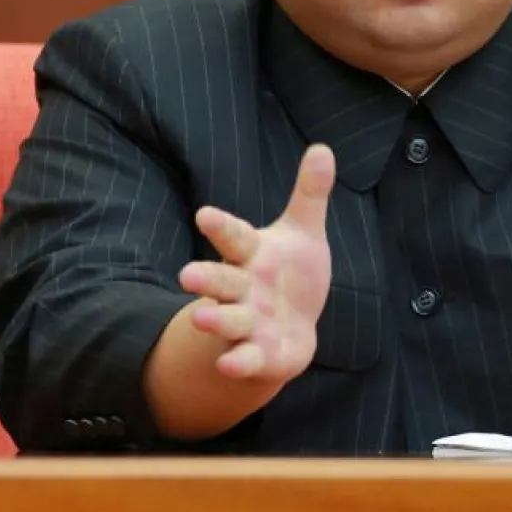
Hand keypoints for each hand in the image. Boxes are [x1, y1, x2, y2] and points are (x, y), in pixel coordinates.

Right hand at [177, 144, 334, 382]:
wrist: (289, 329)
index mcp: (252, 254)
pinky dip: (238, 362)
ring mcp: (247, 323)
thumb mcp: (303, 231)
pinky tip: (230, 364)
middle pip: (221, 281)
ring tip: (201, 318)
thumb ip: (310, 194)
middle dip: (206, 279)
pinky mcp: (257, 355)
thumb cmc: (289, 273)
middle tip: (187, 276)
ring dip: (216, 320)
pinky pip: (245, 359)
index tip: (205, 215)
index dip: (221, 227)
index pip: (235, 237)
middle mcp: (242, 288)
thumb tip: (323, 148)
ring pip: (228, 320)